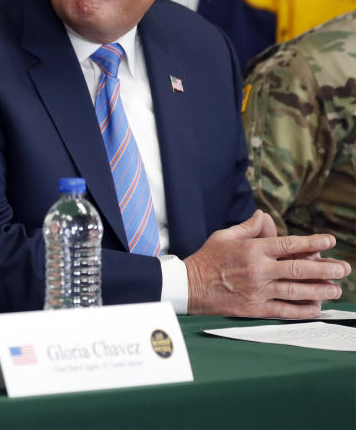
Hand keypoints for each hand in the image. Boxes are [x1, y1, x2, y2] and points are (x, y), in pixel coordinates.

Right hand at [185, 210, 351, 317]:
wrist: (188, 286)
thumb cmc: (206, 259)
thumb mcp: (224, 236)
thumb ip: (247, 227)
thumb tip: (264, 217)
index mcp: (252, 249)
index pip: (289, 244)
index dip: (312, 243)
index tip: (329, 241)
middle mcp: (258, 269)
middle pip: (299, 269)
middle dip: (325, 269)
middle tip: (343, 269)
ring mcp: (258, 290)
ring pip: (296, 291)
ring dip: (320, 291)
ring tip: (336, 289)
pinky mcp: (254, 308)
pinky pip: (284, 310)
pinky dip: (302, 310)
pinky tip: (315, 308)